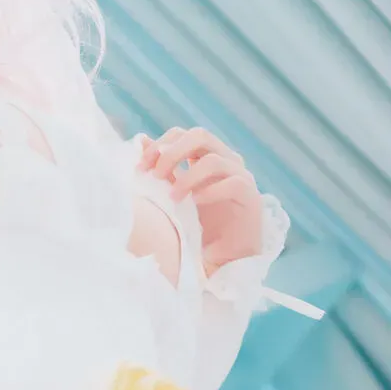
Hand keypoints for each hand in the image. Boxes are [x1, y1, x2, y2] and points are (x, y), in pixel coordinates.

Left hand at [137, 127, 263, 274]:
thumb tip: (141, 141)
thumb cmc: (200, 225)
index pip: (183, 134)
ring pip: (214, 160)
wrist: (226, 255)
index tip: (141, 167)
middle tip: (156, 175)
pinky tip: (195, 204)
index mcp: (206, 155)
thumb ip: (164, 169)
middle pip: (200, 136)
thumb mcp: (175, 194)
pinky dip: (210, 192)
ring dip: (187, 178)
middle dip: (172, 152)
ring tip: (173, 198)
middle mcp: (225, 159)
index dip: (160, 145)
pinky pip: (232, 184)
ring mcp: (240, 175)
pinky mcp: (250, 196)